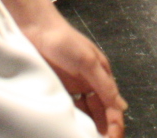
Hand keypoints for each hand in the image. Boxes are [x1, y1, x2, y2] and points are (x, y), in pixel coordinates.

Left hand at [23, 13, 126, 136]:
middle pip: (101, 112)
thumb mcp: (88, 61)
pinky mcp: (59, 89)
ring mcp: (73, 87)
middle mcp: (90, 83)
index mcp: (101, 75)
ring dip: (90, 126)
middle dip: (104, 129)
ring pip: (86, 113)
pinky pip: (70, 109)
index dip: (114, 123)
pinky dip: (73, 120)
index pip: (112, 105)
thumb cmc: (64, 41)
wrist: (35, 29)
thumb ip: (104, 84)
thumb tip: (122, 106)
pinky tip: (72, 129)